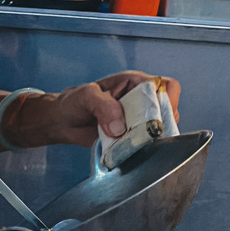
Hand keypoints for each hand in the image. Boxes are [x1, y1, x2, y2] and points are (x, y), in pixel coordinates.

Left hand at [17, 71, 181, 147]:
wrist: (61, 122)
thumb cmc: (73, 102)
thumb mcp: (86, 96)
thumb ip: (103, 106)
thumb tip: (120, 127)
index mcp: (135, 82)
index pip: (166, 86)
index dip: (167, 100)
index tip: (156, 115)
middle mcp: (141, 100)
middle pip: (168, 110)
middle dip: (159, 123)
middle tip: (142, 133)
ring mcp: (137, 120)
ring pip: (159, 129)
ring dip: (149, 138)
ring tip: (131, 140)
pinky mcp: (131, 136)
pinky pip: (145, 143)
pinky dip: (139, 148)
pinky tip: (126, 148)